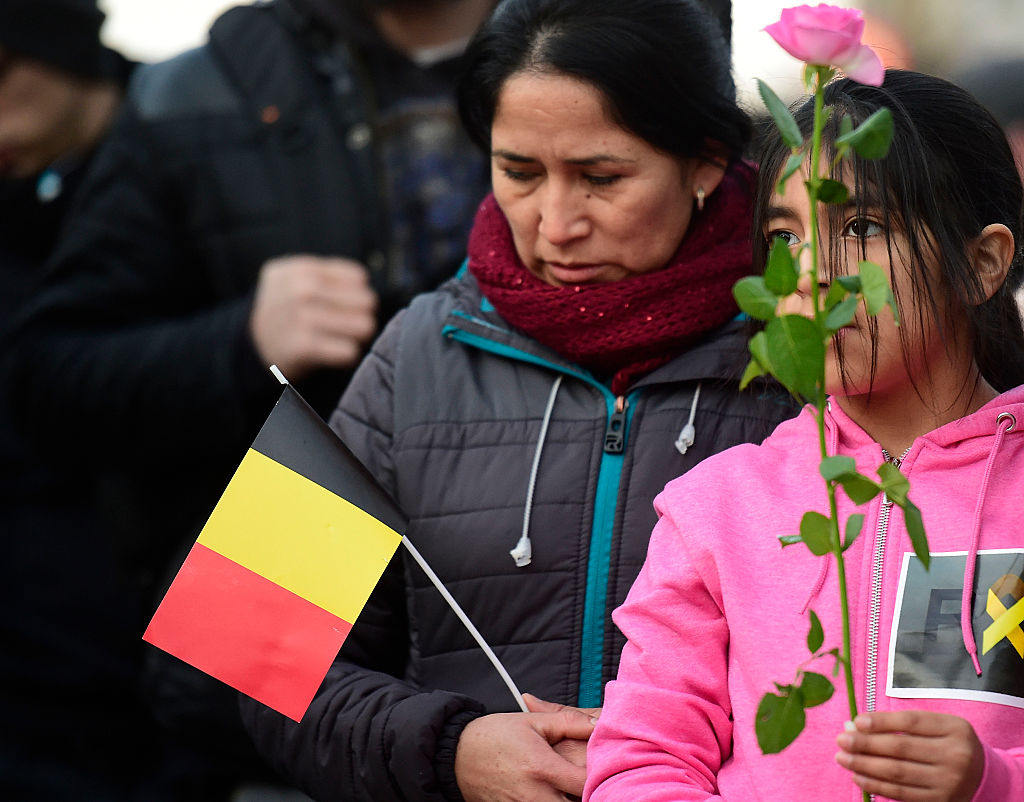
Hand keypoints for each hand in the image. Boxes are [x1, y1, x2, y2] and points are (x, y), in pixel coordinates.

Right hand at [249, 255, 378, 378]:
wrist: (251, 341)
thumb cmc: (285, 308)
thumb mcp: (295, 276)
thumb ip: (329, 274)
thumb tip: (366, 281)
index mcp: (304, 269)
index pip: (359, 278)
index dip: (358, 294)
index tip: (346, 305)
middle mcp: (302, 289)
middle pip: (367, 302)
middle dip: (362, 315)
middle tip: (350, 325)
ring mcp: (302, 317)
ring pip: (363, 326)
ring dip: (358, 337)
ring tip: (344, 339)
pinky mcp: (304, 347)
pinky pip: (350, 351)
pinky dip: (347, 356)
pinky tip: (334, 353)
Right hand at [454, 695, 598, 801]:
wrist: (458, 755)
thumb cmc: (496, 735)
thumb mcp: (533, 722)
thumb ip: (570, 722)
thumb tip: (599, 723)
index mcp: (542, 768)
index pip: (586, 784)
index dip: (600, 777)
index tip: (604, 767)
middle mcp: (535, 795)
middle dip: (589, 794)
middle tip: (591, 780)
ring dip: (569, 799)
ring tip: (572, 786)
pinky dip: (553, 801)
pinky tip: (555, 792)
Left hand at [835, 711, 983, 801]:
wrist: (983, 776)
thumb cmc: (949, 743)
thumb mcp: (937, 725)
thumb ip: (902, 723)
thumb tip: (857, 725)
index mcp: (954, 729)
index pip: (911, 722)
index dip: (881, 721)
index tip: (856, 722)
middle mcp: (955, 756)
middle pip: (901, 748)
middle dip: (865, 744)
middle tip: (841, 740)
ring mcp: (948, 782)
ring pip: (897, 773)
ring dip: (864, 765)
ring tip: (843, 758)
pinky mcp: (940, 801)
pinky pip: (901, 793)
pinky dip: (876, 785)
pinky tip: (858, 776)